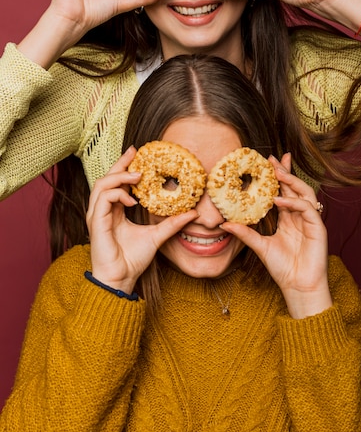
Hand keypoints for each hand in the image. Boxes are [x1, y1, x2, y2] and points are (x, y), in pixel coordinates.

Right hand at [86, 146, 197, 294]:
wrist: (121, 279)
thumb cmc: (133, 260)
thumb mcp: (157, 236)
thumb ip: (172, 223)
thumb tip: (193, 213)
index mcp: (113, 211)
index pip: (117, 183)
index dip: (125, 167)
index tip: (138, 154)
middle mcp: (102, 211)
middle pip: (107, 178)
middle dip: (120, 163)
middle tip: (135, 151)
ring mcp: (97, 215)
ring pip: (102, 184)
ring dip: (120, 176)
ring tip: (138, 175)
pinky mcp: (95, 222)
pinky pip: (103, 198)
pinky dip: (117, 193)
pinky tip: (132, 199)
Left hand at [221, 153, 332, 318]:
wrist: (298, 286)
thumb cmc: (283, 268)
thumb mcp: (259, 246)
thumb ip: (245, 233)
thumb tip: (223, 223)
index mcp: (289, 217)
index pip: (284, 190)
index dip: (278, 175)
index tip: (267, 161)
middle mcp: (300, 216)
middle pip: (295, 186)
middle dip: (285, 171)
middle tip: (272, 158)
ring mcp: (311, 221)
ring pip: (304, 193)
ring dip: (291, 181)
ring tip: (277, 173)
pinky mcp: (318, 228)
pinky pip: (308, 208)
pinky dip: (294, 202)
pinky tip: (280, 200)